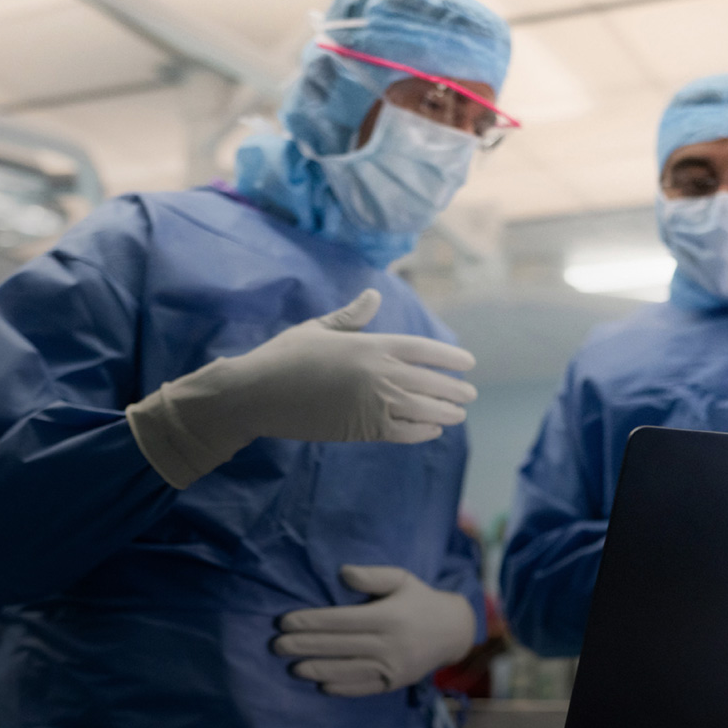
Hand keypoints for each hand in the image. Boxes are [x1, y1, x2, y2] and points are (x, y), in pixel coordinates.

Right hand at [126, 289, 477, 487]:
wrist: (258, 394)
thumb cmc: (286, 356)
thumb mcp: (319, 328)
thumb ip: (351, 317)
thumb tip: (374, 296)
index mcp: (371, 345)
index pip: (424, 349)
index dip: (449, 357)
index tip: (468, 363)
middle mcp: (379, 373)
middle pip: (430, 381)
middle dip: (453, 388)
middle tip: (469, 394)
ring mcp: (373, 403)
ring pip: (422, 409)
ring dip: (445, 412)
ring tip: (458, 414)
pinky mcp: (362, 429)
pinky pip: (403, 432)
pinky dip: (421, 432)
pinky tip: (432, 430)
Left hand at [273, 565, 475, 696]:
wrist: (453, 631)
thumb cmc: (420, 599)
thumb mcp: (402, 578)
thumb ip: (373, 575)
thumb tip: (343, 574)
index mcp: (388, 616)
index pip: (340, 620)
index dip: (311, 622)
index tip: (285, 621)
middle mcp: (389, 644)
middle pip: (338, 646)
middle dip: (304, 645)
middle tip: (277, 645)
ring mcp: (392, 667)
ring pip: (346, 669)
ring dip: (316, 668)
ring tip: (293, 667)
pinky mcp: (395, 682)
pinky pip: (363, 687)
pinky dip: (341, 687)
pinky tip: (321, 683)